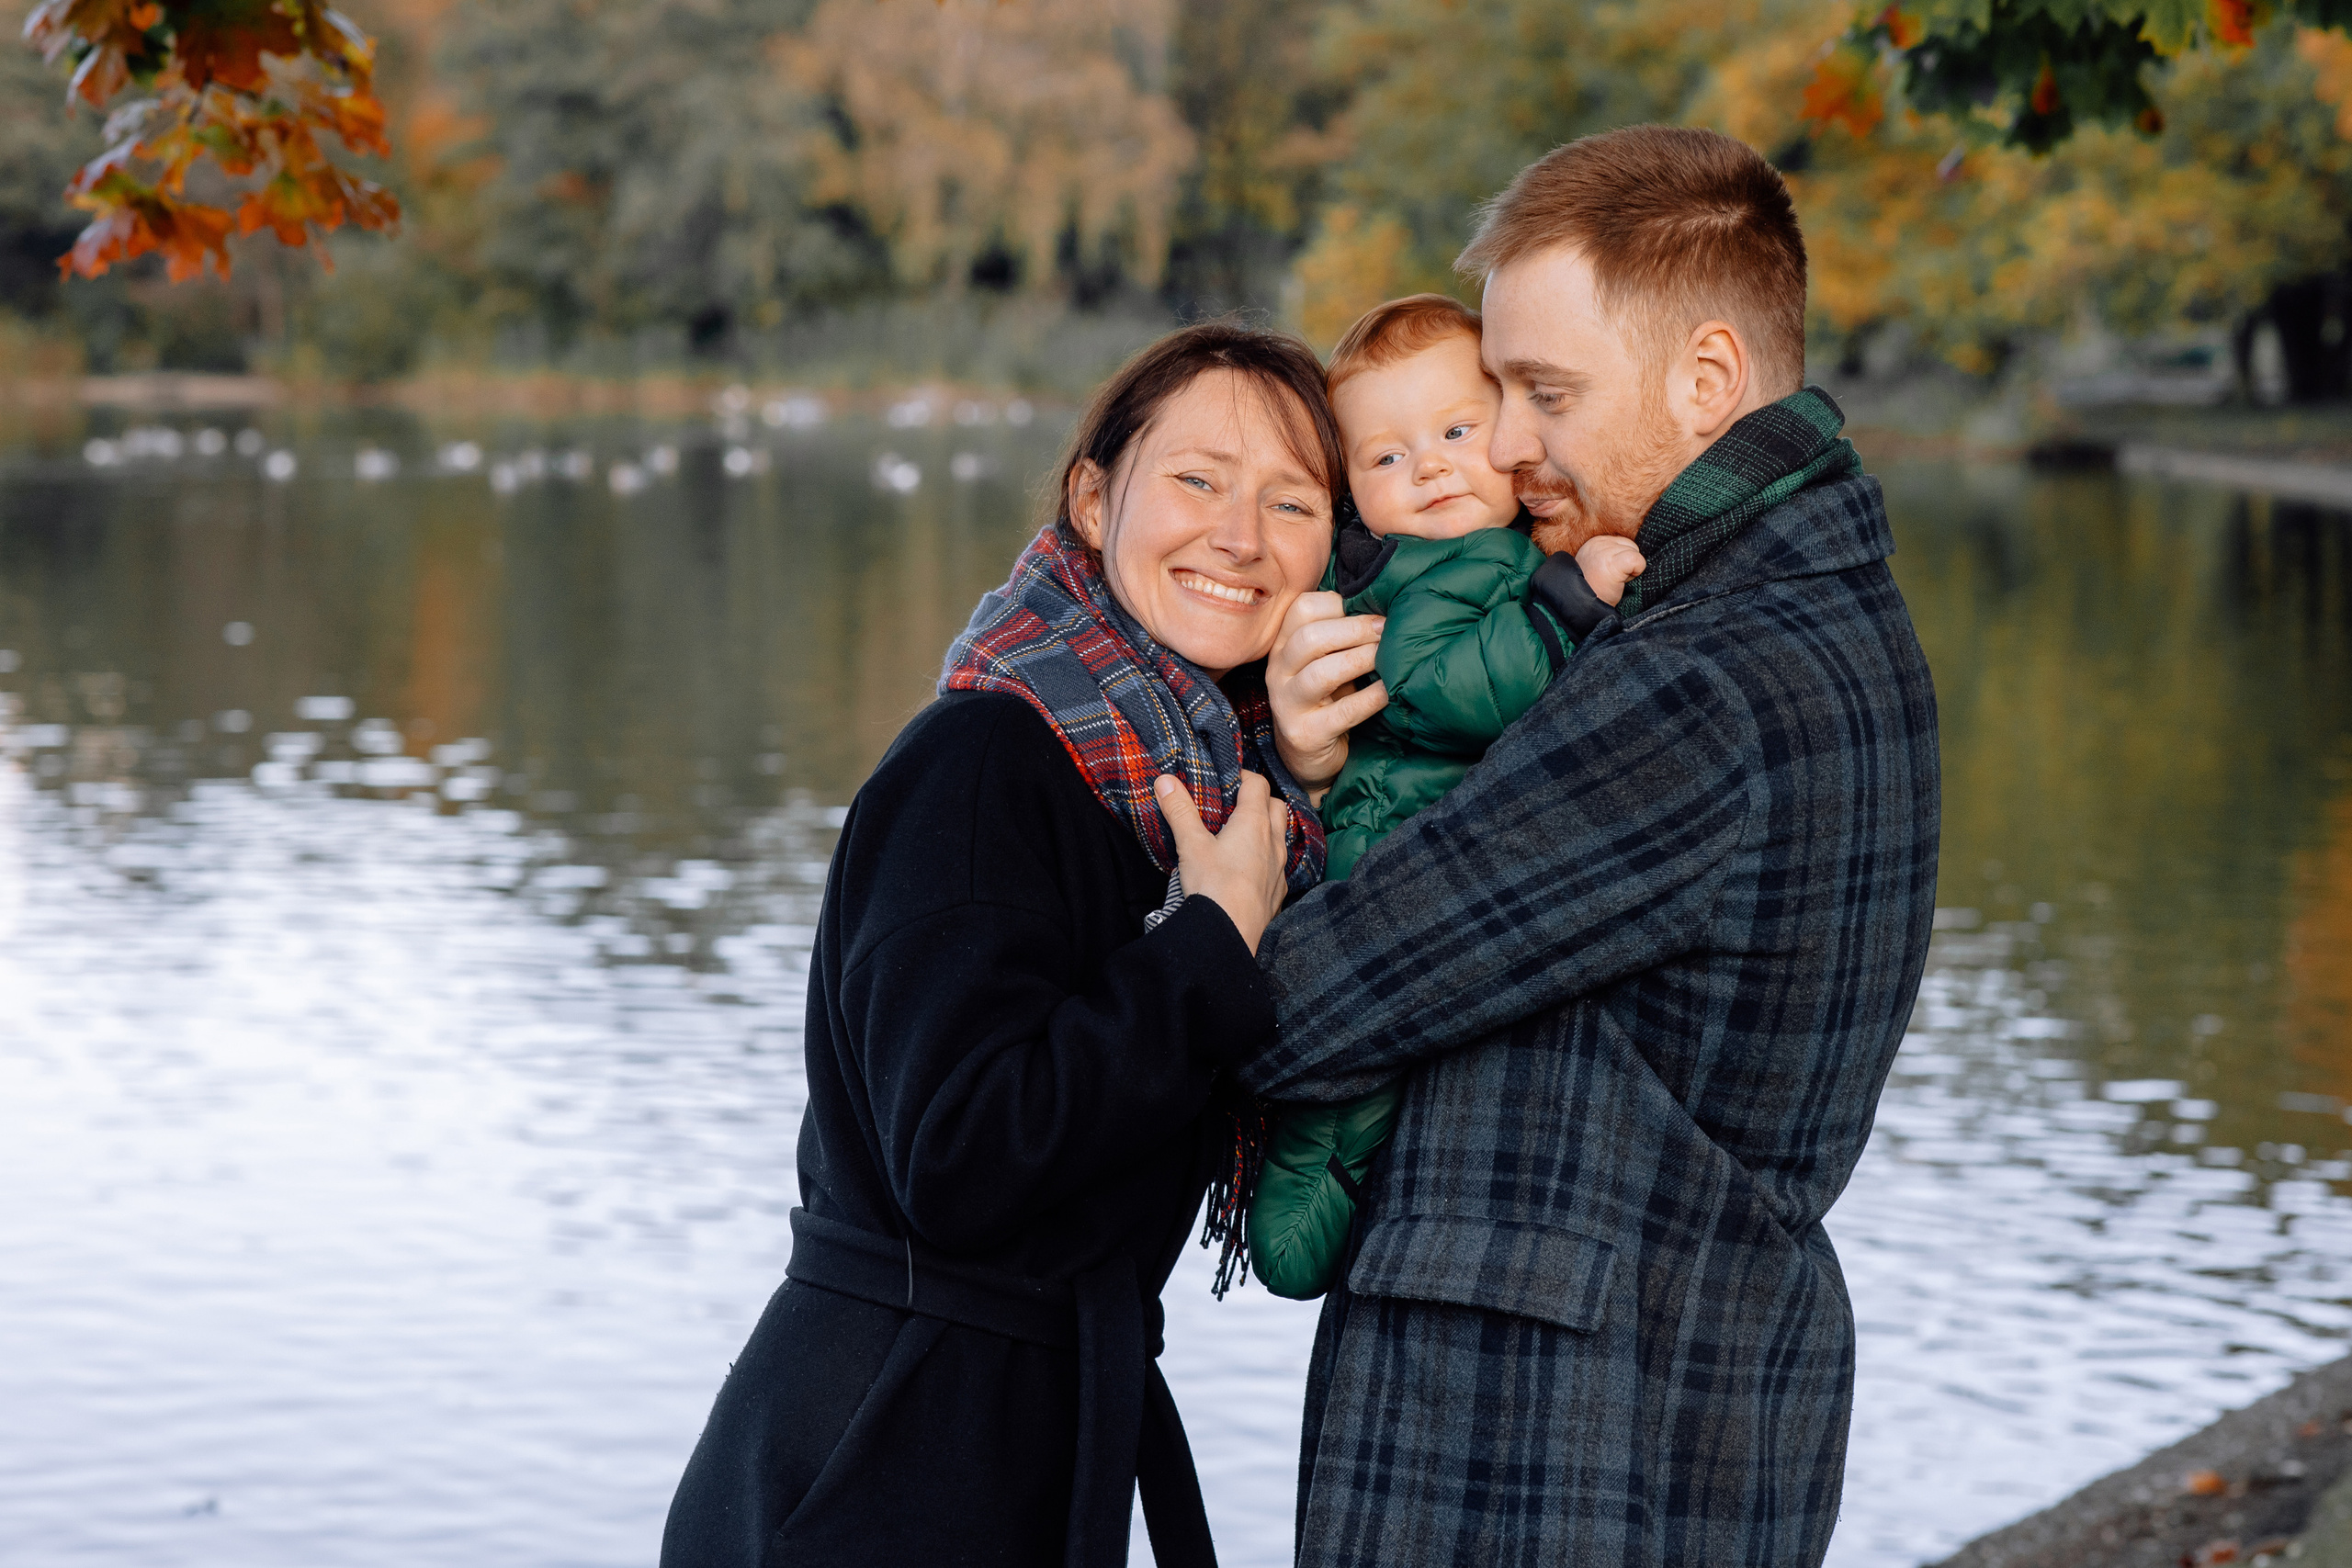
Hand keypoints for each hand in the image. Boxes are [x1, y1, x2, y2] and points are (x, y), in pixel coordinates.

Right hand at [1154, 771, 1289, 954]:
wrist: (1230, 934)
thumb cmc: (1212, 885)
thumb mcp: (1191, 845)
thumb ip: (1180, 811)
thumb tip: (1165, 780)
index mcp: (1254, 823)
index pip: (1257, 784)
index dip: (1243, 776)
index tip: (1228, 779)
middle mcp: (1273, 841)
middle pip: (1276, 806)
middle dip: (1260, 799)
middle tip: (1236, 804)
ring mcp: (1280, 867)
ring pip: (1281, 835)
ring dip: (1268, 828)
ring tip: (1244, 834)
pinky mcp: (1278, 890)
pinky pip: (1279, 864)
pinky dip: (1268, 857)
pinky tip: (1251, 868)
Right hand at [1265, 591, 1387, 801]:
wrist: (1307, 757)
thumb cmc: (1326, 699)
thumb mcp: (1325, 662)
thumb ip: (1340, 636)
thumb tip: (1383, 604)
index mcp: (1283, 646)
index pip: (1302, 609)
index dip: (1337, 605)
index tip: (1368, 613)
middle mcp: (1278, 671)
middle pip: (1310, 637)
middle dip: (1355, 629)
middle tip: (1386, 631)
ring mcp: (1287, 704)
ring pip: (1322, 672)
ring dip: (1361, 660)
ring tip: (1387, 658)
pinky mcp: (1305, 734)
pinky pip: (1343, 711)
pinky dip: (1371, 698)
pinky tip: (1389, 691)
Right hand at [1572, 534, 1645, 606]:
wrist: (1580, 607)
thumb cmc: (1592, 591)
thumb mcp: (1596, 567)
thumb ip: (1610, 555)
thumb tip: (1631, 555)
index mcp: (1593, 543)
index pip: (1621, 543)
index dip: (1621, 561)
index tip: (1606, 575)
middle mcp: (1598, 543)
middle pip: (1631, 545)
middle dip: (1626, 563)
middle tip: (1611, 579)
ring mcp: (1606, 551)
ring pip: (1636, 552)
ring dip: (1630, 570)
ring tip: (1613, 581)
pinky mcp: (1615, 562)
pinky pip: (1638, 561)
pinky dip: (1636, 572)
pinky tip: (1622, 581)